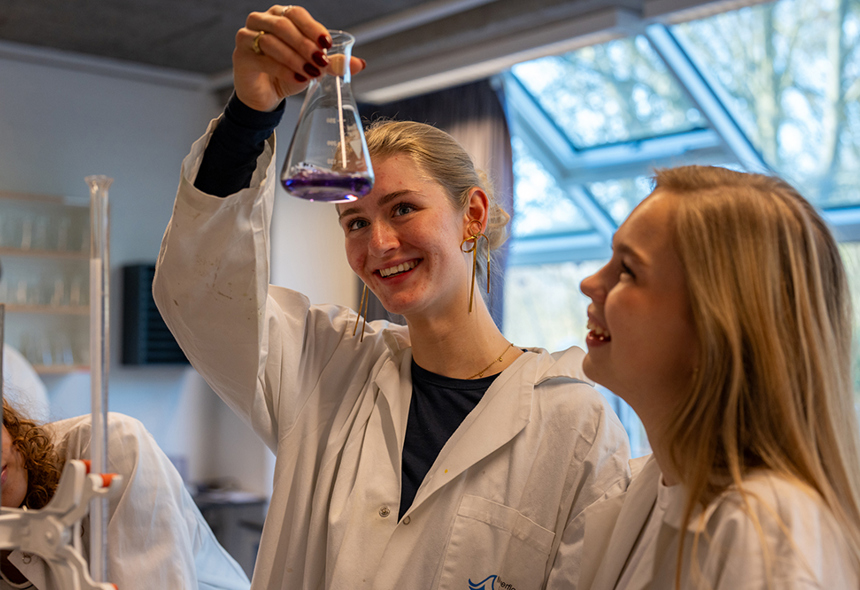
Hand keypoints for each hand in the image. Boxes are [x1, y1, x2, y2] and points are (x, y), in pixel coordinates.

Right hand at [233, 5, 366, 111]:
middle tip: (321, 61)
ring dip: (294, 58)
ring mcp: (248, 36)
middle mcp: (262, 20)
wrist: (265, 94)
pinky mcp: (241, 56)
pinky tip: (297, 78)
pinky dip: (282, 70)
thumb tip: (360, 64)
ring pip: (271, 41)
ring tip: (311, 73)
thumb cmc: (288, 73)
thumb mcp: (314, 67)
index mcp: (281, 15)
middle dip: (305, 45)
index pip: (297, 14)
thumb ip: (333, 64)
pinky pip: (262, 59)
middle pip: (284, 25)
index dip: (313, 28)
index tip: (327, 44)